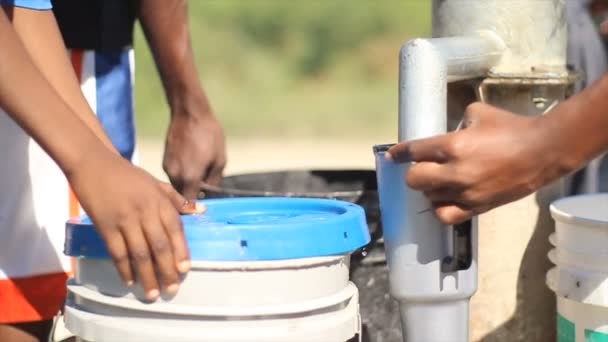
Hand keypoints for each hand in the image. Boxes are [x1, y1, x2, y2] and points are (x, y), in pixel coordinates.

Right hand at [68, 150, 195, 300]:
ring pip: (139, 253)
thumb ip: (177, 199)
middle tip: (172, 289)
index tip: (184, 269)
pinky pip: (117, 251)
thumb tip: (201, 211)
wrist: (93, 163)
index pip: (175, 229)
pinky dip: (124, 268)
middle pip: (159, 245)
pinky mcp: (104, 226)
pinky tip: (130, 281)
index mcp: (159, 200)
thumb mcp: (156, 182)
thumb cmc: (127, 175)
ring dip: (147, 275)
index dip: (180, 251)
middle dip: (167, 270)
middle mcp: (145, 211)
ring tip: (152, 293)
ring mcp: (124, 219)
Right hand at [163, 111, 225, 199]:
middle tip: (204, 188)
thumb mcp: (220, 160)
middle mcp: (175, 176)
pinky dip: (181, 175)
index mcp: (189, 178)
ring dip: (186, 185)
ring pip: (177, 185)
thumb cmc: (209, 135)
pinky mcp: (164, 160)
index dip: (198, 206)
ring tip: (198, 174)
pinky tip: (190, 165)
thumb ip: (214, 180)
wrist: (190, 113)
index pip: (190, 203)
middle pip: (182, 195)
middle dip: (192, 194)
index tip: (204, 203)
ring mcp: (167, 168)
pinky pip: (173, 175)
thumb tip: (209, 193)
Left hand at [387, 103, 562, 223]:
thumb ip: (456, 124)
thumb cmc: (512, 128)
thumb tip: (446, 132)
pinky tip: (445, 199)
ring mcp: (466, 192)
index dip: (399, 153)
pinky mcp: (477, 207)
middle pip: (414, 180)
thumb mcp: (478, 113)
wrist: (544, 151)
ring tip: (439, 181)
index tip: (393, 155)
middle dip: (414, 173)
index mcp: (453, 145)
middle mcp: (455, 172)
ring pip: (429, 197)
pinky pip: (446, 215)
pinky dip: (441, 207)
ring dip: (429, 189)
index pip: (414, 151)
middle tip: (423, 167)